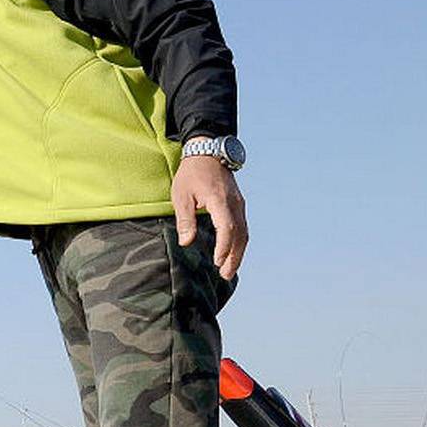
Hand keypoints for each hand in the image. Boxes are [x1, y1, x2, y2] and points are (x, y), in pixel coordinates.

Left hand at [173, 154, 247, 279]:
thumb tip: (186, 242)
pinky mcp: (239, 204)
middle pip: (240, 235)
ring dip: (238, 252)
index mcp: (220, 201)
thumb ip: (186, 219)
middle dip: (234, 257)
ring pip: (244, 232)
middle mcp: (235, 204)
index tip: (218, 262)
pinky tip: (233, 253)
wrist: (208, 152)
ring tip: (229, 270)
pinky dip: (239, 242)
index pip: (227, 228)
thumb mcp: (182, 195)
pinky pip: (243, 226)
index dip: (224, 247)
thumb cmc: (191, 173)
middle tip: (226, 275)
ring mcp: (239, 204)